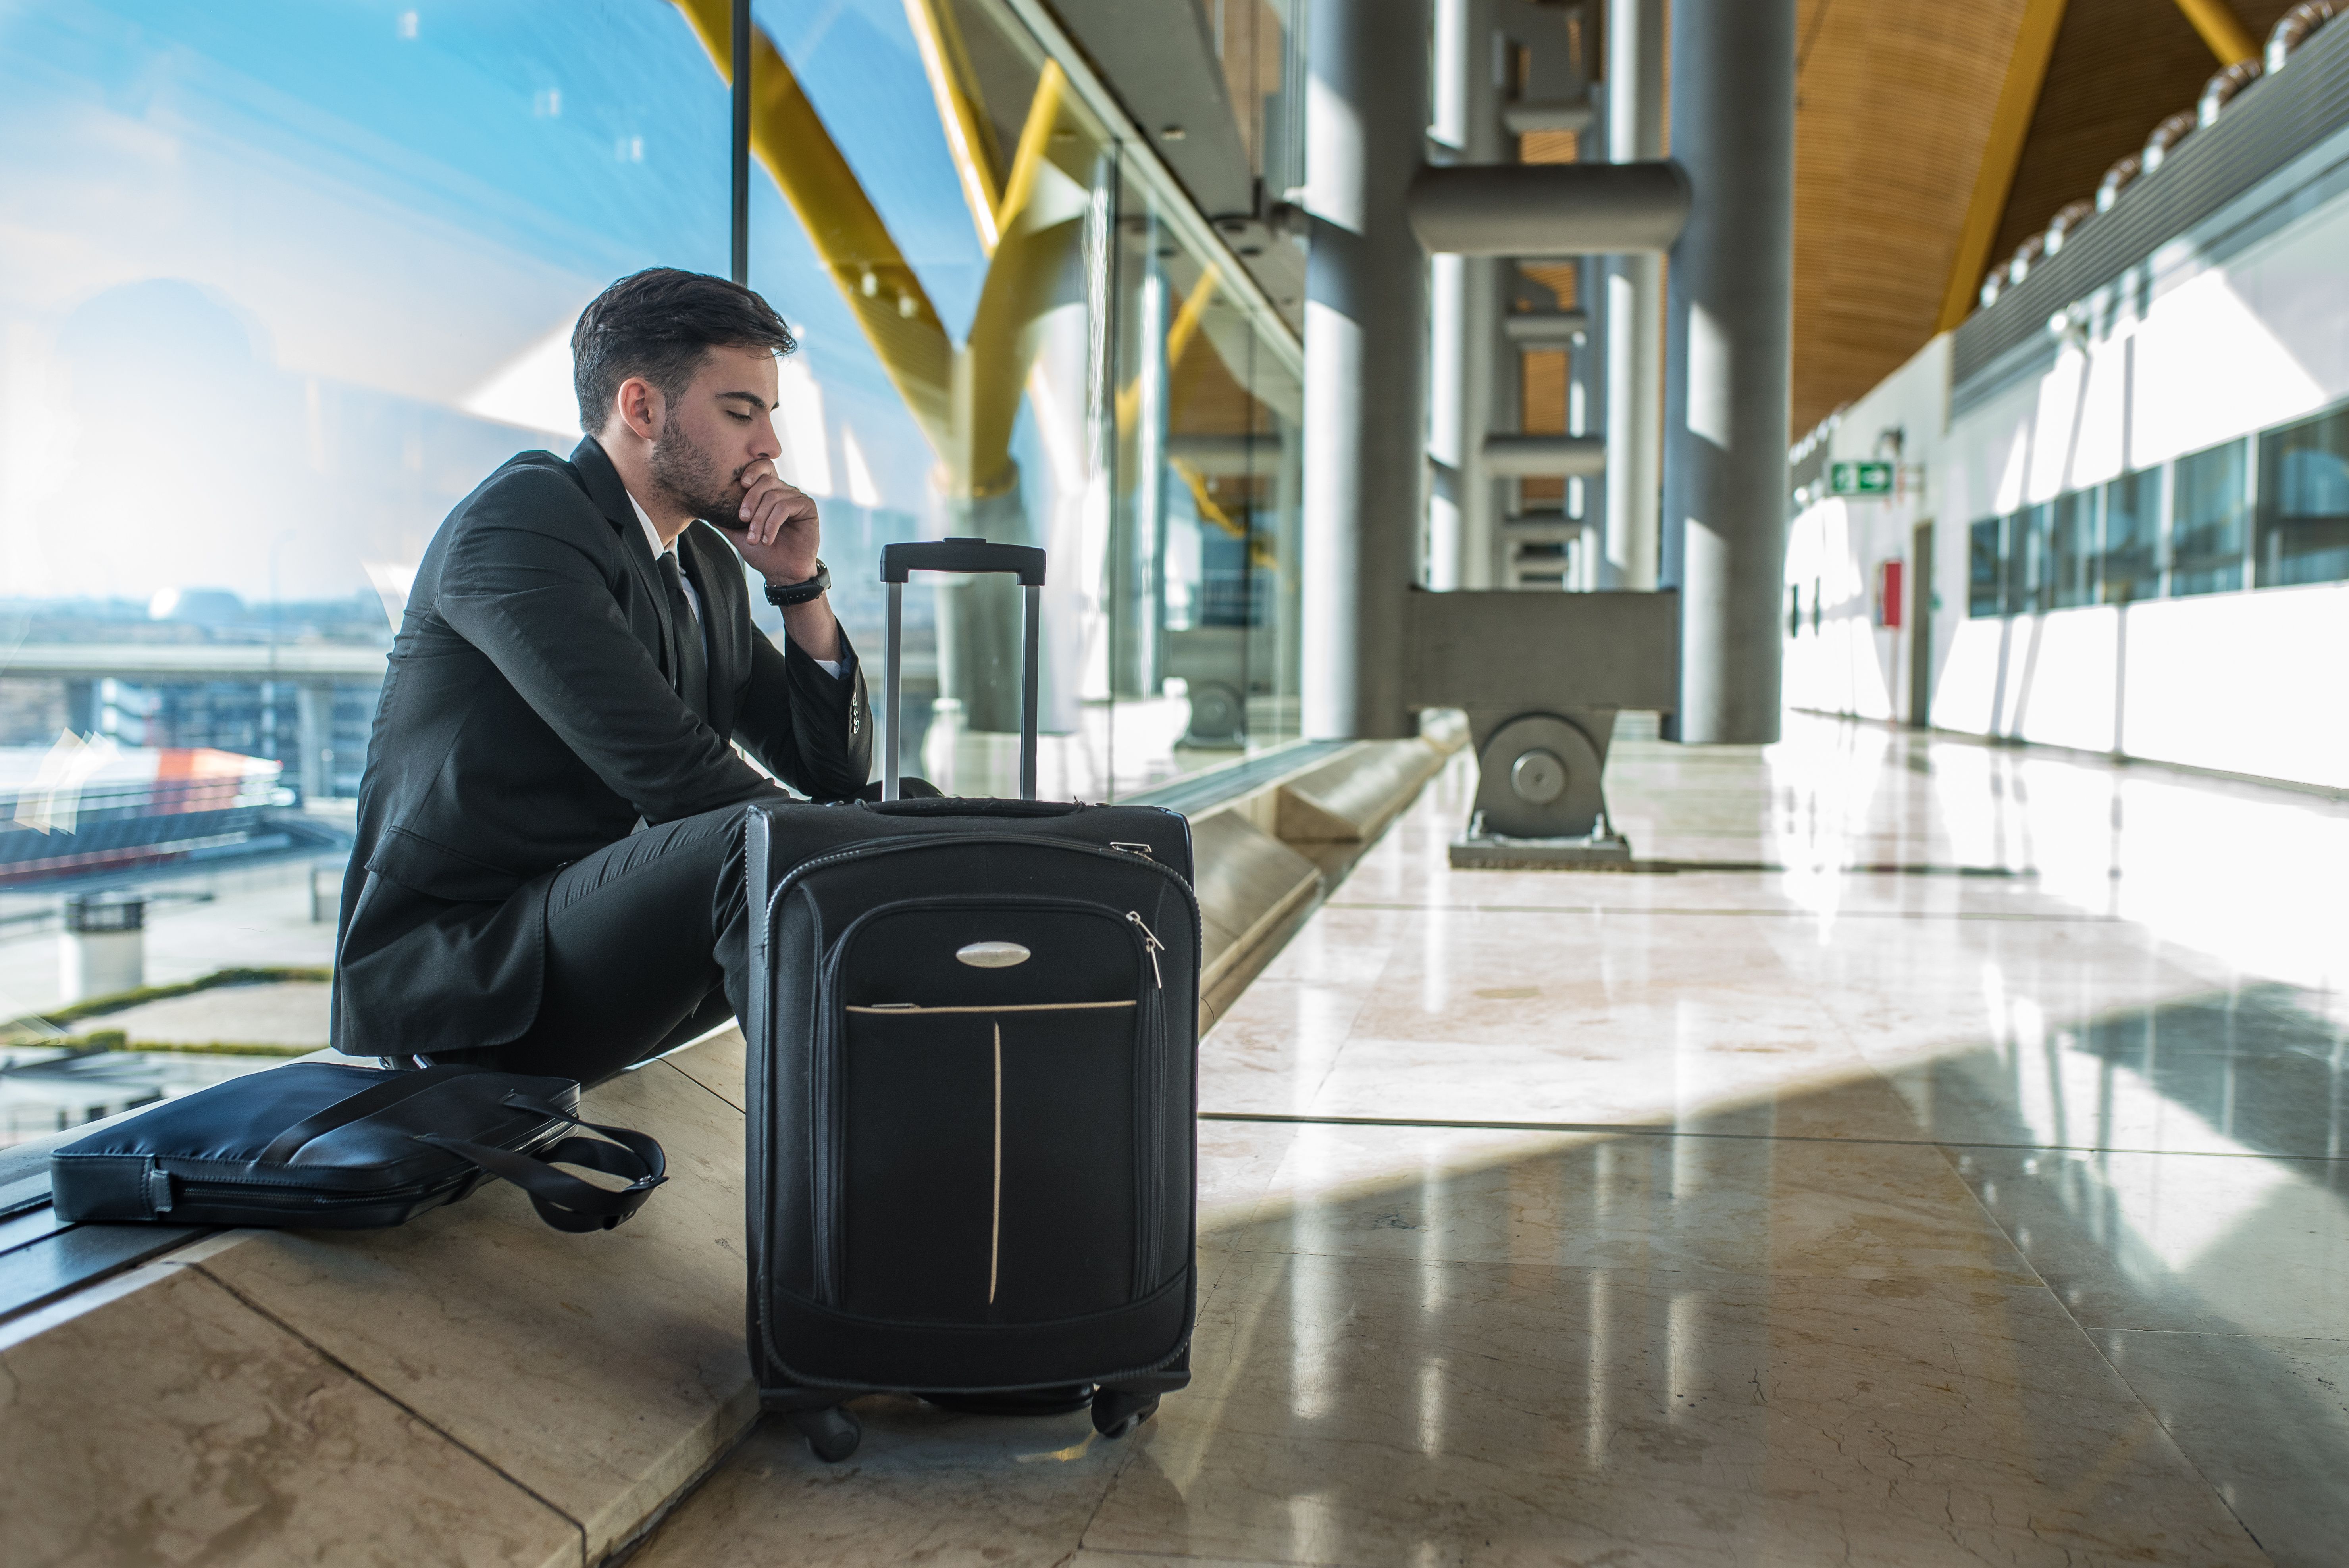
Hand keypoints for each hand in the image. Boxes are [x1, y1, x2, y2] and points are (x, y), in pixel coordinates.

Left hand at [714, 461, 819, 585]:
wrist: (782, 573)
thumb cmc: (763, 553)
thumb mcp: (738, 534)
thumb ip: (725, 519)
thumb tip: (704, 507)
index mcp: (769, 492)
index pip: (762, 467)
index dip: (751, 470)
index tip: (739, 485)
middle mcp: (784, 491)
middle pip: (765, 481)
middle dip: (750, 501)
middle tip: (742, 520)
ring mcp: (797, 498)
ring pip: (773, 497)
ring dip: (760, 520)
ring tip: (755, 538)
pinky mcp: (808, 507)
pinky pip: (786, 507)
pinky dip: (772, 524)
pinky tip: (768, 540)